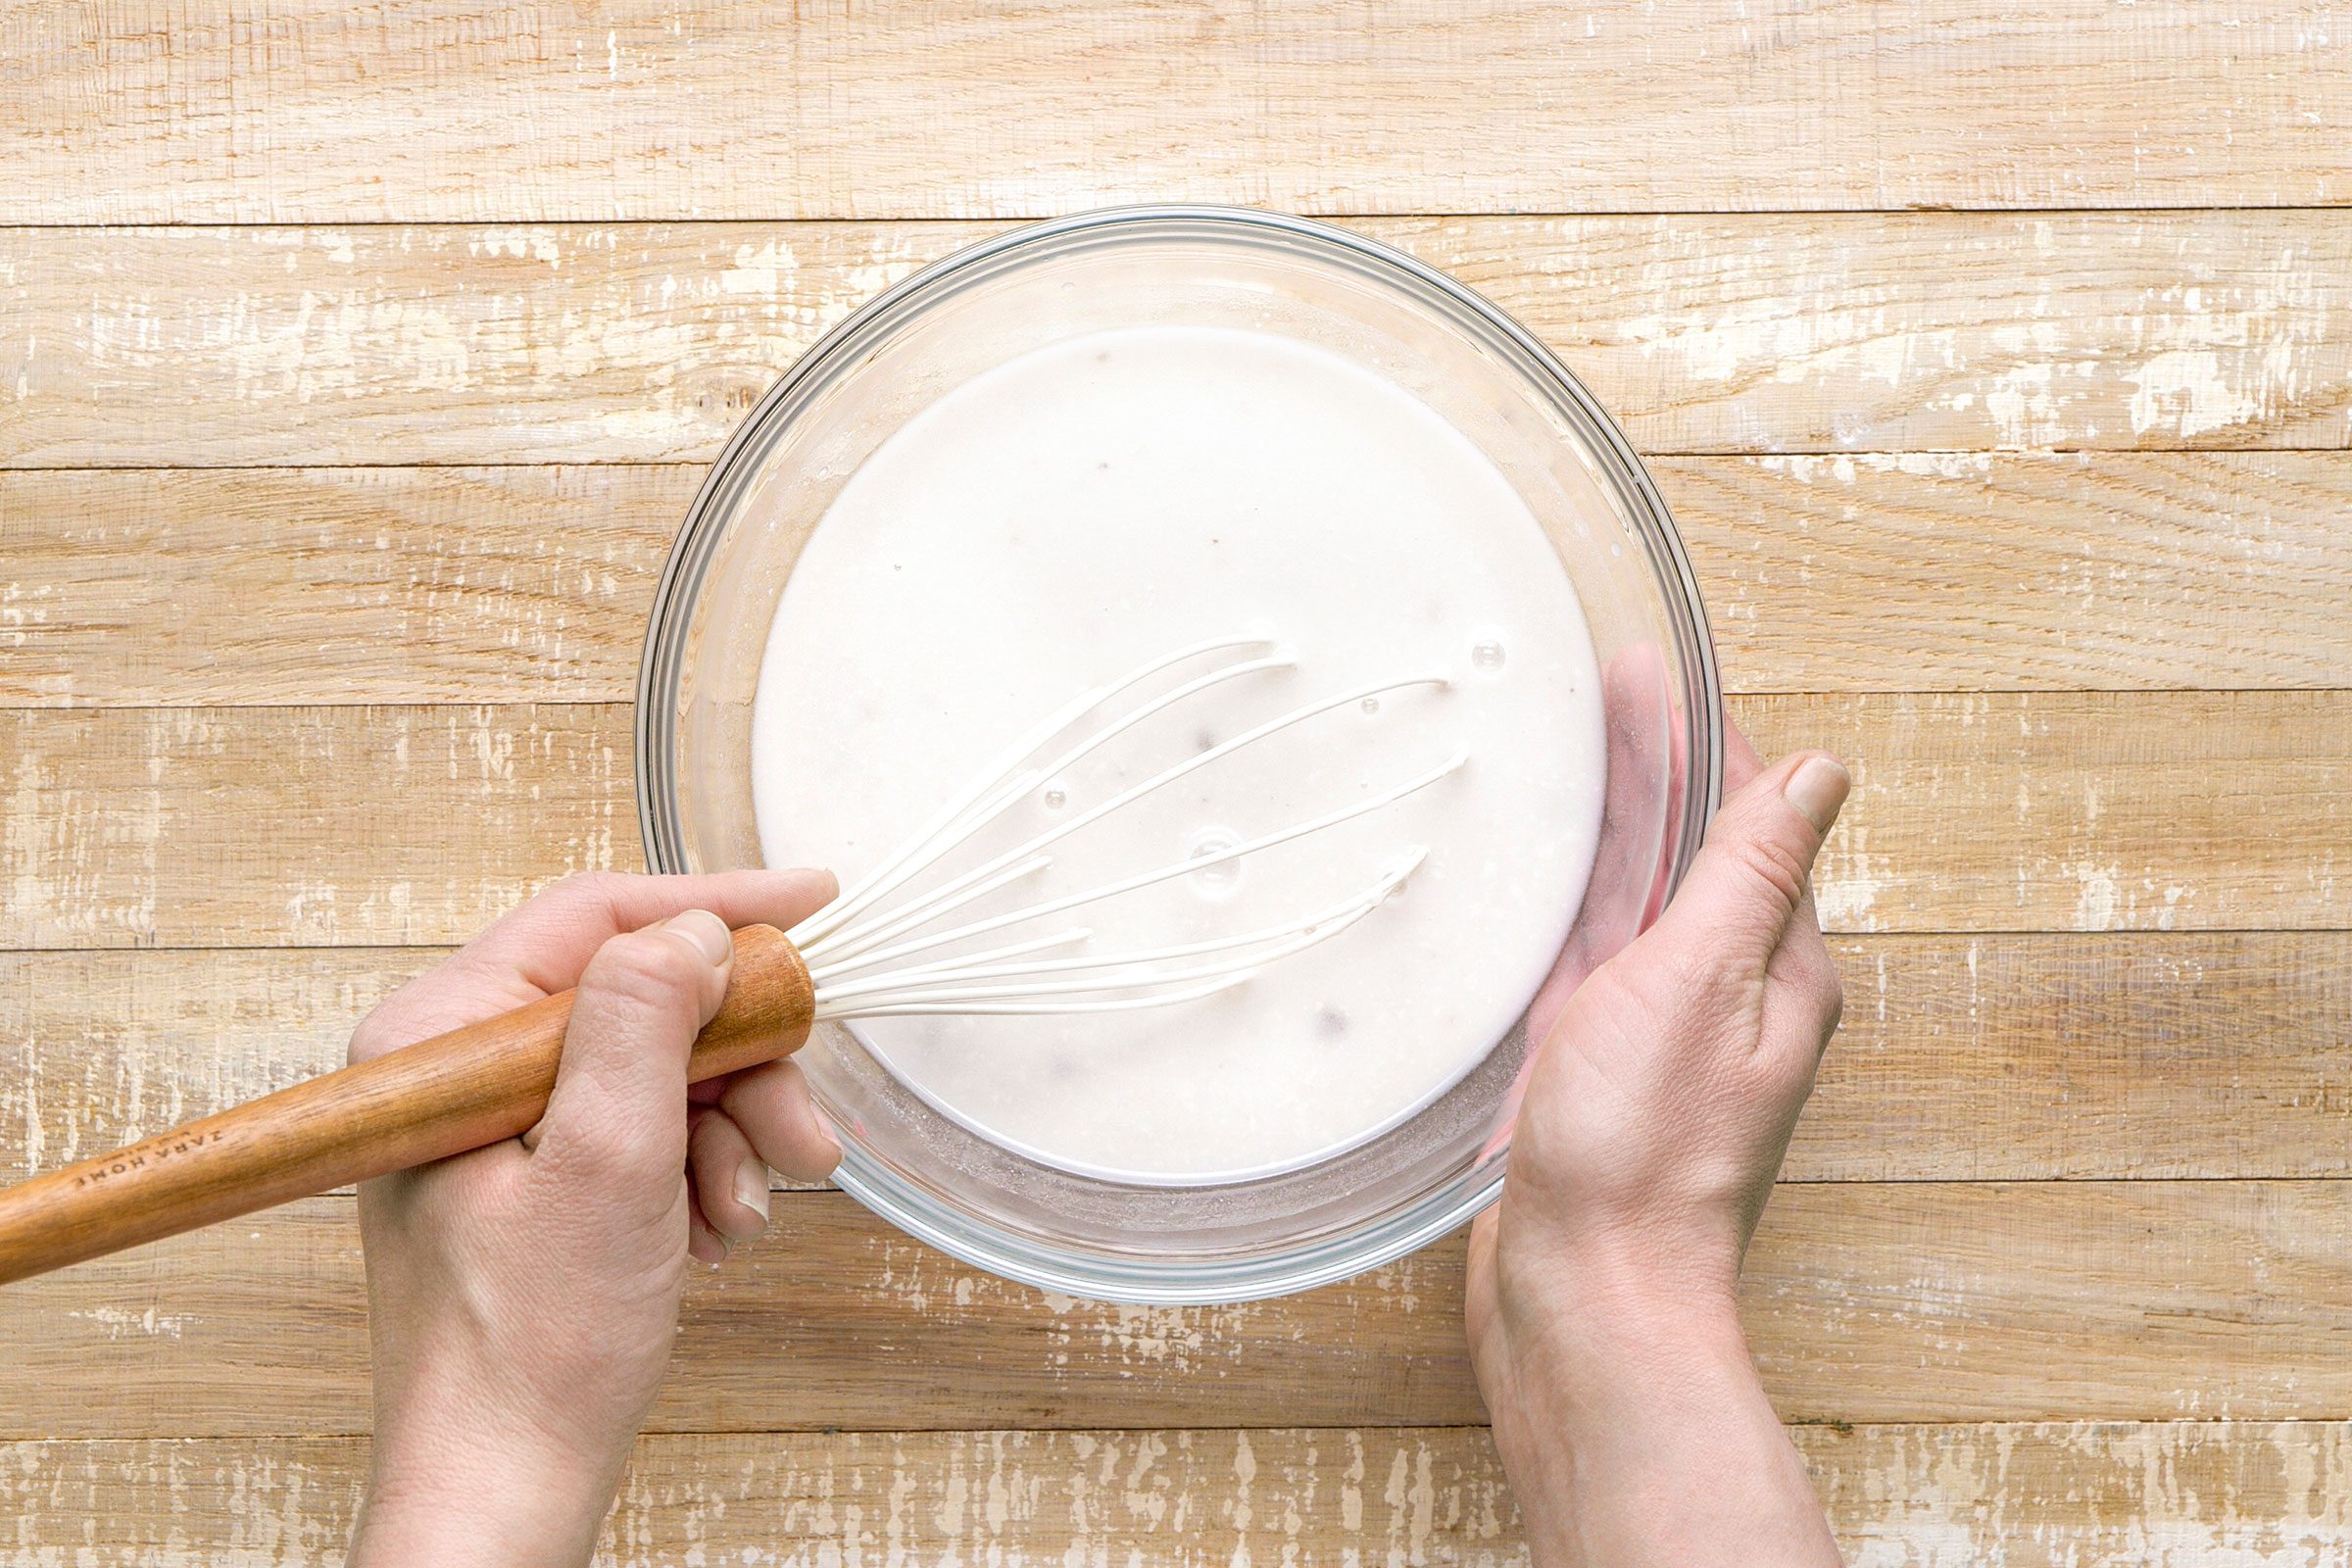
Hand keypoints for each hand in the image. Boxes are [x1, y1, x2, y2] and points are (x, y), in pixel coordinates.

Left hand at [347, 872, 843, 1567]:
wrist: (505, 1485)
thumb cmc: (527, 1352)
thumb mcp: (608, 1161)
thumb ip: (644, 1021)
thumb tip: (692, 928)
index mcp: (442, 1040)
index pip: (593, 920)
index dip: (712, 907)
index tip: (811, 904)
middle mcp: (462, 1069)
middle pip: (642, 1002)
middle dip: (737, 1064)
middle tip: (799, 1118)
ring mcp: (500, 1127)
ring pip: (661, 1071)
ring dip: (729, 1134)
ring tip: (747, 1210)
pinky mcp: (536, 1179)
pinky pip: (650, 1131)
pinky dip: (701, 1175)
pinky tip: (709, 1235)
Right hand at [1466, 719, 1848, 1567]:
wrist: (1583, 1296)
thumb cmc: (1642, 1154)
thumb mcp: (1701, 983)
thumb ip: (1751, 873)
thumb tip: (1821, 773)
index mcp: (1774, 970)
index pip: (1748, 820)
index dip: (1704, 738)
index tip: (1659, 672)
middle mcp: (1720, 996)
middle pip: (1685, 849)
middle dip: (1649, 764)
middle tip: (1600, 682)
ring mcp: (1651, 1034)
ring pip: (1629, 899)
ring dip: (1604, 822)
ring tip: (1561, 749)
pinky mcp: (1587, 1069)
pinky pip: (1579, 958)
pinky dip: (1562, 901)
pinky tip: (1529, 877)